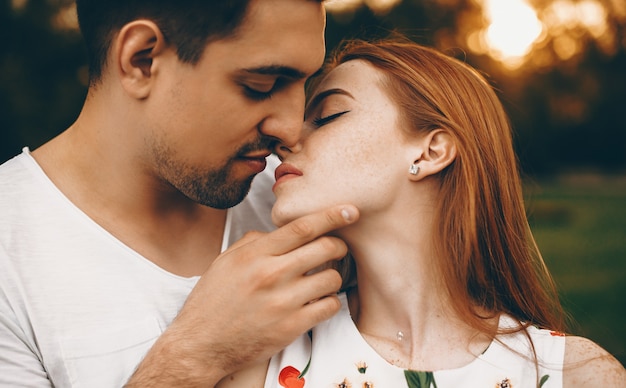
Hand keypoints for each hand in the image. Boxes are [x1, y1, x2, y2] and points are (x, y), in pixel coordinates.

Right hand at [126, 204, 358, 386]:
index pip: (302, 227)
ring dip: (333, 276)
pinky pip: (329, 306)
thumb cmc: (211, 302)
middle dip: (339, 245)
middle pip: (324, 248)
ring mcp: (283, 302)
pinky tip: (318, 301)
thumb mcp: (225, 261)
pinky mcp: (291, 327)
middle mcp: (271, 274)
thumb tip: (277, 231)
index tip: (349, 210)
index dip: (331, 215)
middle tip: (338, 248)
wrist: (200, 345)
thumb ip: (253, 242)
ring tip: (322, 279)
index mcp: (255, 254)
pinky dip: (330, 302)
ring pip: (332, 278)